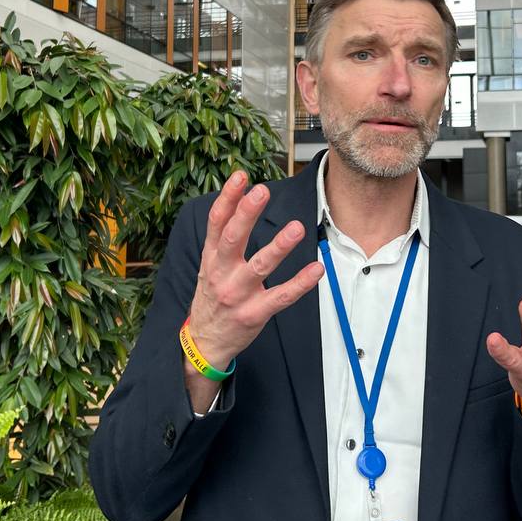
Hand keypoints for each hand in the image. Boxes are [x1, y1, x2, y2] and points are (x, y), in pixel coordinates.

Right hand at [183, 171, 322, 408]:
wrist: (204, 343)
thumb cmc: (213, 297)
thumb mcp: (210, 266)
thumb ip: (222, 237)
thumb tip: (239, 200)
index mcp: (211, 258)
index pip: (216, 223)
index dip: (227, 198)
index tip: (241, 176)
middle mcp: (222, 274)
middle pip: (233, 239)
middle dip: (247, 214)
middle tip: (261, 192)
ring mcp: (238, 295)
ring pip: (260, 267)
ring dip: (279, 247)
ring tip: (297, 227)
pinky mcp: (255, 313)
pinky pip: (281, 296)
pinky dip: (300, 283)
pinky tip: (316, 269)